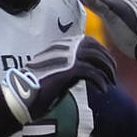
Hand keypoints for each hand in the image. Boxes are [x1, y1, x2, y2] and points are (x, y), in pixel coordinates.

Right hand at [0, 36, 116, 123]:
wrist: (23, 94)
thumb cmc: (38, 86)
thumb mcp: (57, 72)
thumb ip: (71, 67)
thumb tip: (88, 70)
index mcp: (60, 46)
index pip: (88, 41)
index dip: (102, 52)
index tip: (108, 64)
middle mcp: (64, 48)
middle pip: (95, 48)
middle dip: (108, 61)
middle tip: (113, 76)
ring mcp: (66, 57)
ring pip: (96, 59)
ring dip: (107, 72)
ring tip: (110, 84)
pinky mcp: (68, 70)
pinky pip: (92, 72)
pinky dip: (100, 82)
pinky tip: (103, 90)